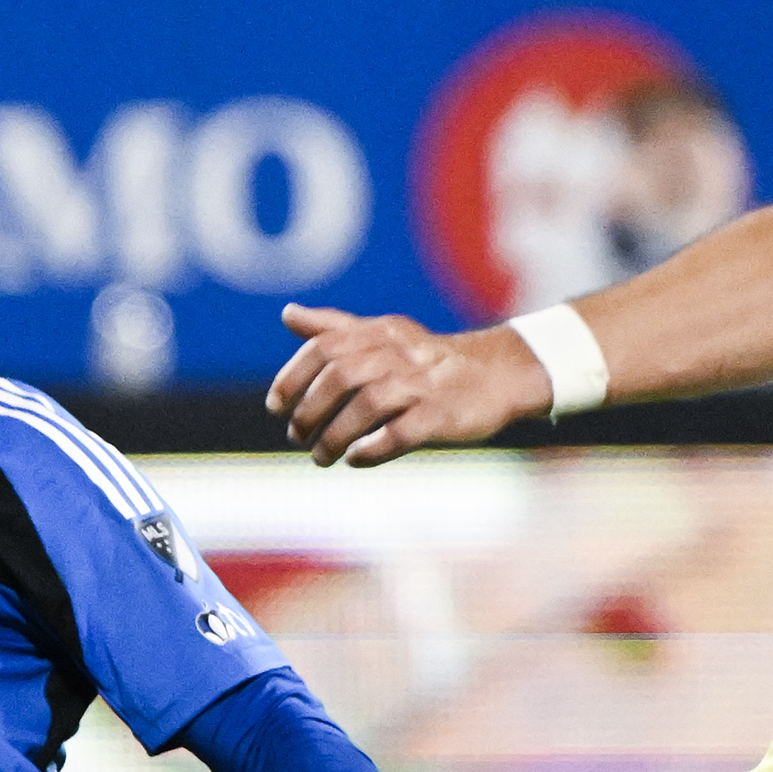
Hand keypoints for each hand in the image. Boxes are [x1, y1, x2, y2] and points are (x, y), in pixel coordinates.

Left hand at [267, 304, 552, 467]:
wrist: (496, 374)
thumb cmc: (429, 359)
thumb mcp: (383, 334)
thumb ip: (334, 328)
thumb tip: (287, 313)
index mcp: (380, 333)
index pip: (324, 349)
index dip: (293, 377)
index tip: (276, 406)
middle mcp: (399, 354)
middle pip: (341, 377)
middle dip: (310, 411)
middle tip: (296, 436)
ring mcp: (422, 385)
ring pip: (367, 405)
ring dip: (334, 436)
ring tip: (321, 456)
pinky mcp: (441, 416)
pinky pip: (400, 433)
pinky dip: (371, 448)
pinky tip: (355, 459)